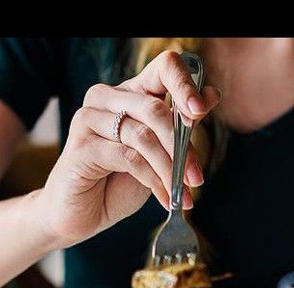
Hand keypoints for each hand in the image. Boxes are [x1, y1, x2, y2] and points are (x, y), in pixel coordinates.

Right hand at [33, 50, 221, 248]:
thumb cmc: (120, 181)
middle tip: (196, 178)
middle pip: (155, 109)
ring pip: (143, 137)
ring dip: (169, 169)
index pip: (163, 68)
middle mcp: (107, 97)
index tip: (200, 111)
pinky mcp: (81, 146)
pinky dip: (153, 180)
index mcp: (131, 92)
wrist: (82, 213)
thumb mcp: (159, 152)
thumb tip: (212, 95)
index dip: (185, 85)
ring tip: (183, 193)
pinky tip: (164, 198)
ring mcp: (89, 119)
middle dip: (182, 147)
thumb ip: (180, 125)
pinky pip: (128, 158)